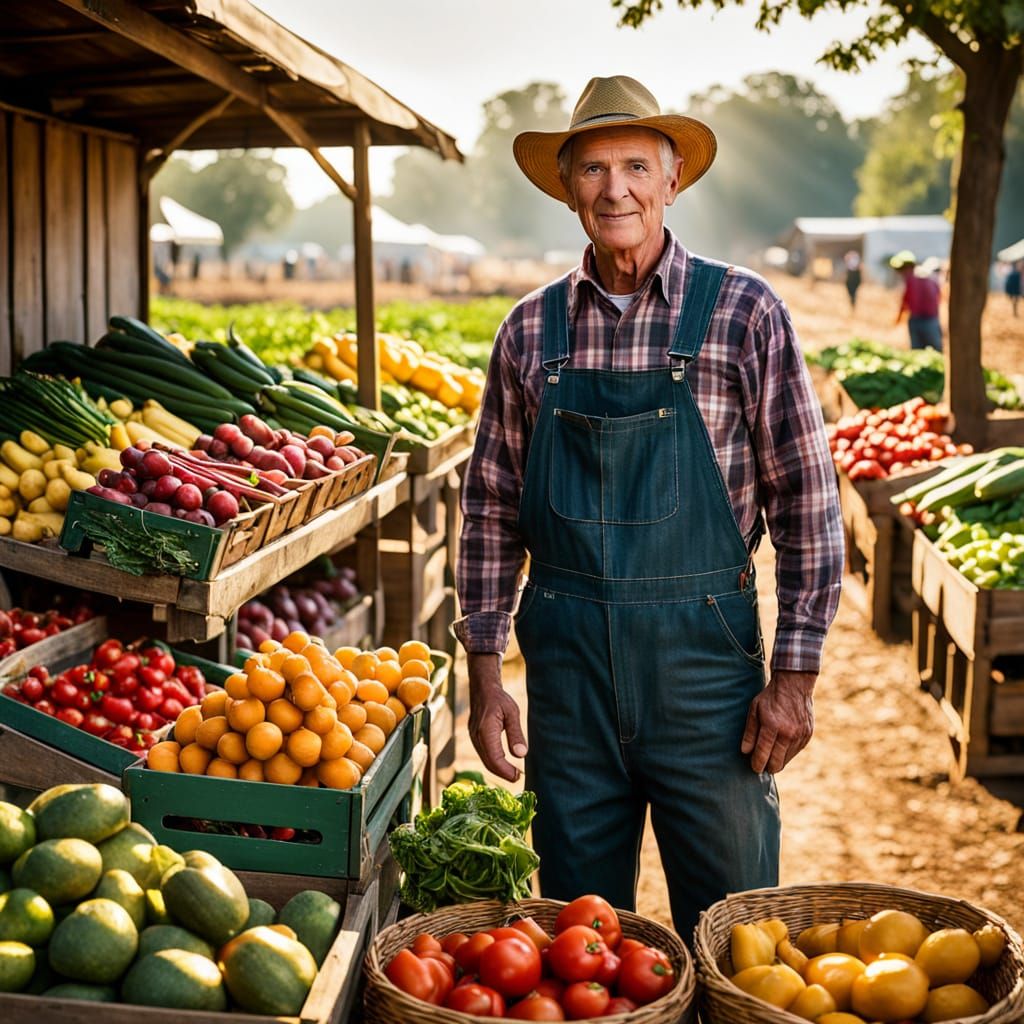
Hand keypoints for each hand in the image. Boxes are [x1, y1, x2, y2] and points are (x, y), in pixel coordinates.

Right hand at [467, 653, 527, 781]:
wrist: (482, 689)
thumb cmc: (499, 699)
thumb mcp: (512, 713)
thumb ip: (516, 734)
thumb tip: (521, 755)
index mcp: (485, 730)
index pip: (495, 758)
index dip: (506, 771)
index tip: (518, 776)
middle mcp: (476, 736)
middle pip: (488, 763)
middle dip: (503, 773)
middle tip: (518, 777)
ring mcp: (473, 738)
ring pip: (485, 760)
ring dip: (498, 769)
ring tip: (513, 773)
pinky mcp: (474, 738)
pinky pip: (483, 754)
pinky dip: (493, 762)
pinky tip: (504, 763)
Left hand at [741, 670, 815, 773]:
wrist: (794, 686)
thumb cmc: (771, 697)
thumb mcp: (754, 709)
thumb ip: (750, 732)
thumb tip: (745, 752)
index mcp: (772, 726)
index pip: (763, 754)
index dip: (757, 764)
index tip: (754, 767)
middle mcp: (788, 733)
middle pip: (777, 763)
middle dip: (768, 767)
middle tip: (761, 765)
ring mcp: (800, 735)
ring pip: (787, 759)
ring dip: (778, 760)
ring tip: (770, 755)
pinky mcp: (808, 735)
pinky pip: (795, 752)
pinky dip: (787, 753)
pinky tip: (781, 746)